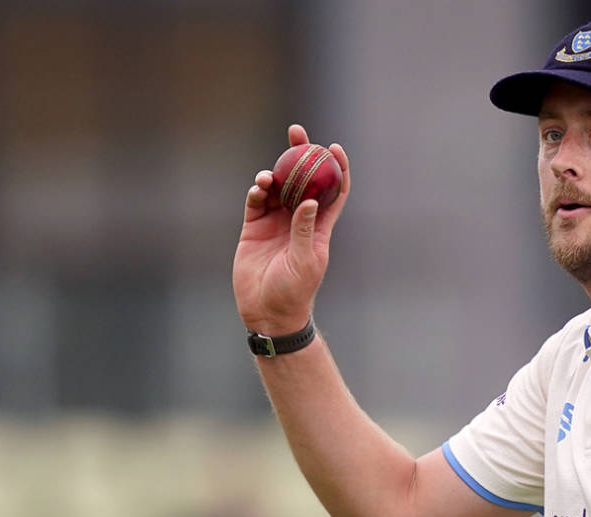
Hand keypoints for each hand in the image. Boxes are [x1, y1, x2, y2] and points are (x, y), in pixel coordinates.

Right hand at [233, 124, 351, 334]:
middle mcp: (298, 219)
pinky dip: (257, 191)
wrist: (268, 310)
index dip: (336, 168)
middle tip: (296, 132)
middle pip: (302, 179)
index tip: (333, 148)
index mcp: (319, 226)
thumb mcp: (305, 261)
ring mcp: (276, 222)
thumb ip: (304, 230)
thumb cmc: (295, 291)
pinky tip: (258, 188)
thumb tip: (308, 201)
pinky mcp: (254, 227)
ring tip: (269, 177)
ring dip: (274, 174)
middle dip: (300, 154)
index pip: (332, 191)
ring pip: (277, 187)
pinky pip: (256, 202)